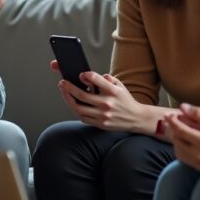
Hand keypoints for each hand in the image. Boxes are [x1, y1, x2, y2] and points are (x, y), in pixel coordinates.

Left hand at [52, 63, 173, 134]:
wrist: (136, 118)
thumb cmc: (126, 101)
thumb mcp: (120, 86)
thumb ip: (107, 79)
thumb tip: (91, 76)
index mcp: (113, 92)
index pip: (98, 80)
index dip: (87, 76)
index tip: (81, 74)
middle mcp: (107, 104)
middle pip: (83, 96)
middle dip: (69, 88)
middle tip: (63, 83)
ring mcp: (103, 116)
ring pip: (79, 108)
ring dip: (68, 99)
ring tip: (64, 92)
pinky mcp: (100, 124)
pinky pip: (83, 118)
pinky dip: (76, 110)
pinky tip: (73, 103)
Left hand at [163, 103, 199, 169]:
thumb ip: (199, 114)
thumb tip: (182, 106)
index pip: (180, 131)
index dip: (172, 121)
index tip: (168, 114)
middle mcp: (199, 155)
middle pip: (176, 141)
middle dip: (172, 130)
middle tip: (173, 121)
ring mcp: (199, 163)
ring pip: (177, 151)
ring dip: (175, 140)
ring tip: (180, 131)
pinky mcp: (199, 168)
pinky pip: (183, 158)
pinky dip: (180, 149)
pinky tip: (185, 141)